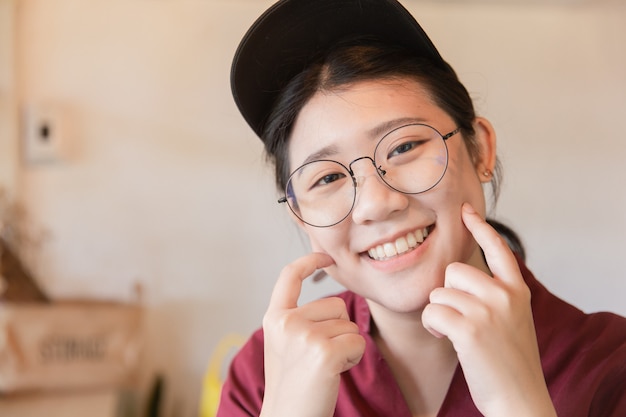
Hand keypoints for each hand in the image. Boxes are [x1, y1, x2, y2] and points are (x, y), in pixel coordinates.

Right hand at [260, 252, 365, 416]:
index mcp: (274, 318)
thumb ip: (299, 321)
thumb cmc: (292, 387)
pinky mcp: (324, 352)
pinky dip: (353, 358)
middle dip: (338, 329)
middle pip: (335, 305)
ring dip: (346, 346)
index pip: (289, 276)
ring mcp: (304, 336)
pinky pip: (358, 342)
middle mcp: (286, 322)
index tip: (325, 255)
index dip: (309, 261)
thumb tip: (332, 305)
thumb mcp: (285, 346)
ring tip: (324, 368)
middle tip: (319, 358)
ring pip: (349, 324)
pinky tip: (334, 373)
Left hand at [422, 203, 556, 416]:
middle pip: (453, 270)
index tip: (465, 209)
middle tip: (460, 317)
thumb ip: (495, 295)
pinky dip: (433, 325)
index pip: (498, 248)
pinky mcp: (469, 329)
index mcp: (516, 291)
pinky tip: (447, 338)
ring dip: (439, 312)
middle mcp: (504, 295)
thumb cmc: (508, 362)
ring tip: (456, 332)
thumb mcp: (513, 319)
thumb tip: (458, 276)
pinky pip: (432, 311)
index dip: (480, 227)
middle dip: (447, 292)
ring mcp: (487, 311)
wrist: (519, 399)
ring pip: (439, 292)